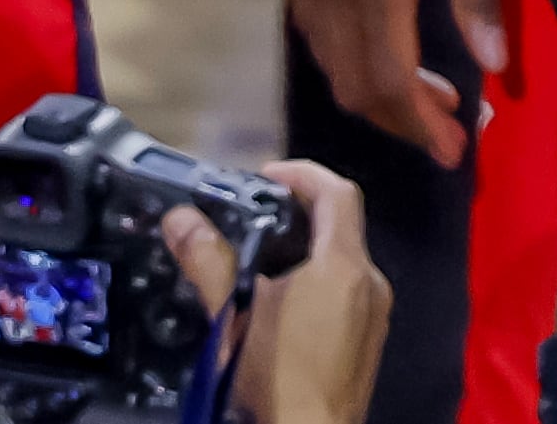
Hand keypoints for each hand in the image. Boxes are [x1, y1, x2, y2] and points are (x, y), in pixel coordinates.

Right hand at [160, 166, 390, 423]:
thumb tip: (182, 220)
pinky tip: (279, 305)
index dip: (303, 174)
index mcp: (344, 267)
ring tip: (259, 259)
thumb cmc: (275, 383)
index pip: (338, 193)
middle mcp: (370, 284)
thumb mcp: (232, 320)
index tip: (267, 175)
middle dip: (300, 213)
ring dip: (307, 251)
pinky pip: (348, 294)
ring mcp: (374, 315)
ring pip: (344, 261)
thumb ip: (209, 263)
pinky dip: (318, 283)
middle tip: (255, 215)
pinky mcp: (367, 343)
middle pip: (342, 225)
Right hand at [288, 0, 510, 166]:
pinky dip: (344, 46)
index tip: (455, 151)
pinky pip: (311, 15)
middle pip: (348, 76)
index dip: (418, 126)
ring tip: (421, 92)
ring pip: (322, 49)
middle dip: (395, 115)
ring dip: (368, 82)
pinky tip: (379, 37)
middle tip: (445, 127)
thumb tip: (488, 64)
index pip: (385, 79)